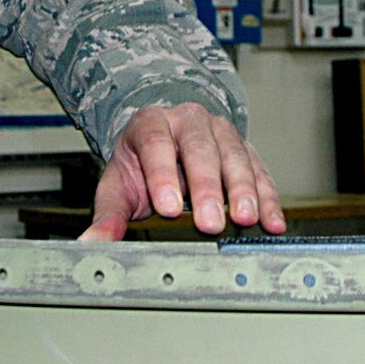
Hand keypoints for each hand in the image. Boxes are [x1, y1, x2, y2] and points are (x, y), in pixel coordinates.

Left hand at [79, 102, 286, 241]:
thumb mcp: (117, 186)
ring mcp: (220, 131)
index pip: (156, 145)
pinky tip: (271, 221)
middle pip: (199, 149)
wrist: (162, 141)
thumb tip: (93, 243)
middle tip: (210, 222)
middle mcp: (188, 121)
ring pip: (235, 155)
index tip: (168, 208)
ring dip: (242, 190)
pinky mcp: (245, 148)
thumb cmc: (139, 165)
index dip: (162, 176)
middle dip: (206, 187)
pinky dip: (267, 197)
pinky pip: (259, 170)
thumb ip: (108, 215)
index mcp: (150, 123)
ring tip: (245, 219)